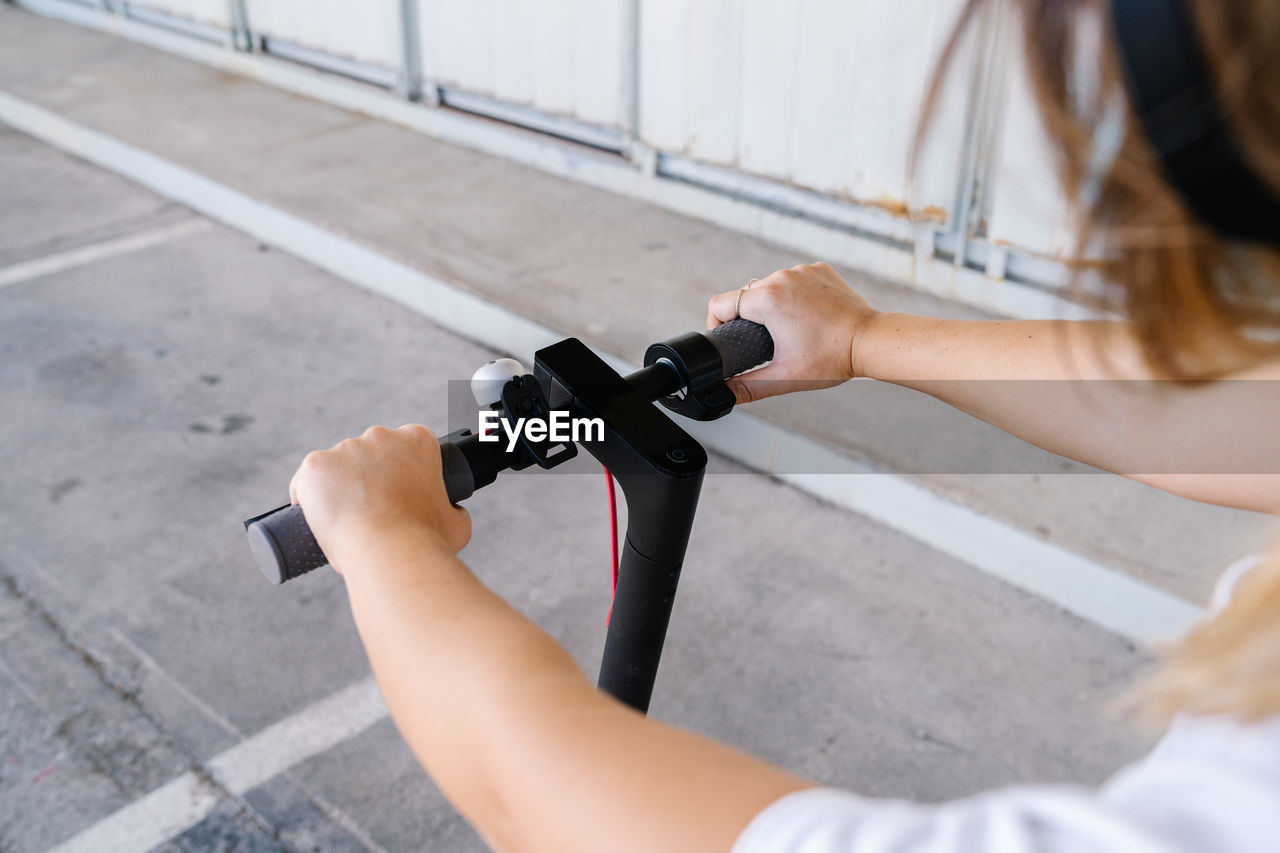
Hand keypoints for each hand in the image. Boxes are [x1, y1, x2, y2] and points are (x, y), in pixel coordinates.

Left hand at [289, 424, 470, 571]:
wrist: (389, 552)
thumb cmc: (424, 540)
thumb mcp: (457, 524)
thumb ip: (456, 512)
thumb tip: (455, 513)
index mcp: (418, 440)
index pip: (406, 446)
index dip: (401, 471)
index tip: (397, 494)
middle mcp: (381, 436)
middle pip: (368, 453)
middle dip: (368, 477)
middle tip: (372, 512)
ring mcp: (345, 448)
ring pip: (336, 467)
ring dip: (338, 488)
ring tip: (347, 523)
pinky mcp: (315, 464)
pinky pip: (306, 481)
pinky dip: (309, 498)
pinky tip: (317, 518)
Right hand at [707, 262, 878, 403]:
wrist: (871, 341)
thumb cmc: (832, 358)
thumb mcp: (784, 377)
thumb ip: (747, 387)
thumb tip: (723, 394)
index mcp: (767, 299)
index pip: (721, 305)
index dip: (717, 325)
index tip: (729, 340)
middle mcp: (781, 277)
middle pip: (746, 296)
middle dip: (748, 318)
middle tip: (765, 343)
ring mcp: (801, 271)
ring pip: (770, 286)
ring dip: (772, 305)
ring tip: (789, 330)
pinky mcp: (818, 269)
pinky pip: (794, 280)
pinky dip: (794, 296)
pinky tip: (807, 316)